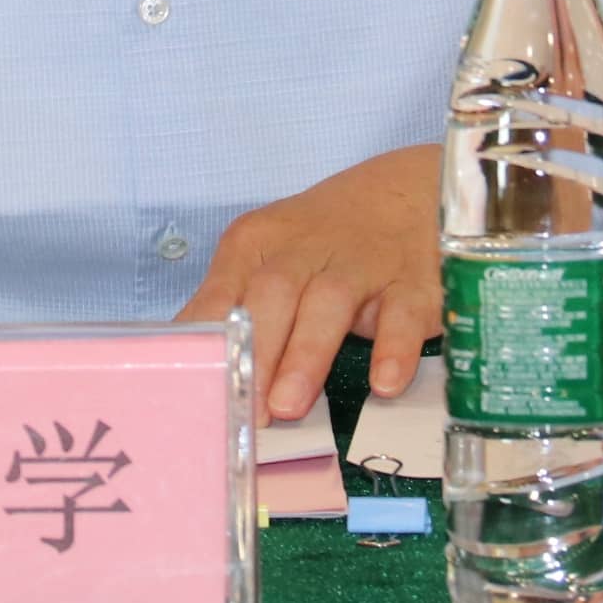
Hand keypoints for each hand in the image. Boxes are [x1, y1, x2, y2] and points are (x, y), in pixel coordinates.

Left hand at [176, 145, 439, 422]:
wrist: (412, 191)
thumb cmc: (325, 239)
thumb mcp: (270, 258)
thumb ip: (231, 309)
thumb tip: (189, 371)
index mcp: (258, 244)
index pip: (224, 294)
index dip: (208, 342)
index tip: (197, 390)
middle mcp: (307, 250)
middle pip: (273, 293)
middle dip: (256, 351)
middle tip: (244, 410)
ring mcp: (363, 265)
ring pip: (330, 302)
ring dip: (307, 355)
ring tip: (289, 407)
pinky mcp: (413, 284)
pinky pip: (404, 314)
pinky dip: (395, 348)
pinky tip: (385, 383)